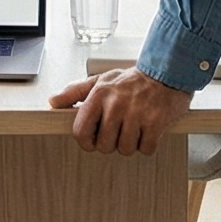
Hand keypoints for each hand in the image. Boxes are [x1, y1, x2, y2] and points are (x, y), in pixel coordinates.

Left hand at [49, 67, 194, 155]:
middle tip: (121, 127)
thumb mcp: (101, 80)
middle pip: (104, 146)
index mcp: (99, 95)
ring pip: (125, 149)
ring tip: (136, 126)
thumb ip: (75, 92)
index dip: (87, 141)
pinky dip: (148, 144)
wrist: (167, 71)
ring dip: (132, 143)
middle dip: (113, 142)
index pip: (81, 132)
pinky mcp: (156, 122)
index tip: (94, 139)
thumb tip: (53, 102)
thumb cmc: (132, 80)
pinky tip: (148, 129)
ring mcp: (137, 114)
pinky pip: (146, 149)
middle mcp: (116, 104)